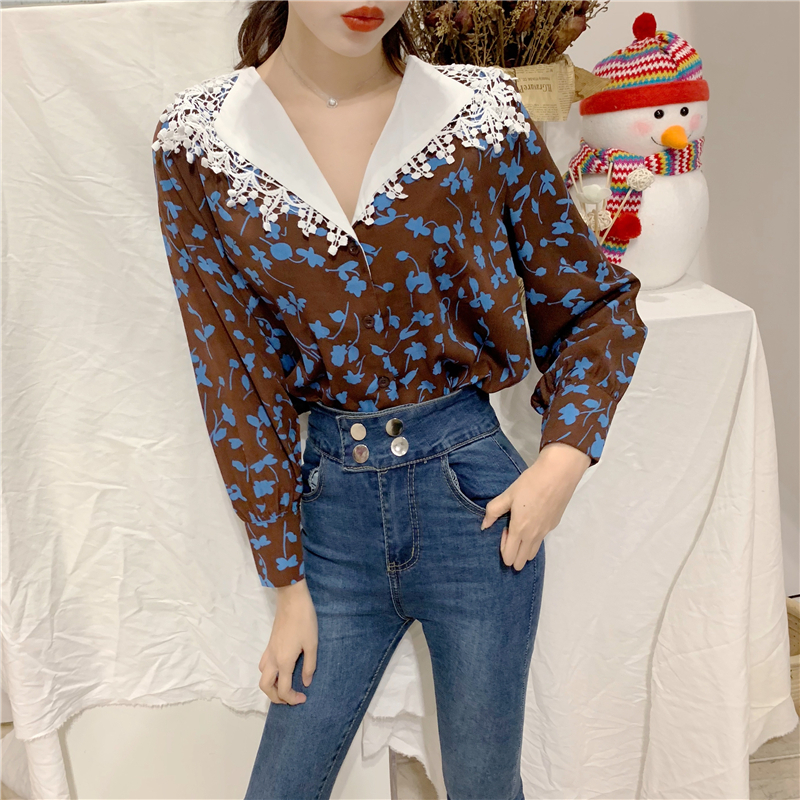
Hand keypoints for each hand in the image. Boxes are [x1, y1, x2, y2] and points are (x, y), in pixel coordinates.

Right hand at [258, 579, 317, 704]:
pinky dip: (269, 673)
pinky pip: (264, 665)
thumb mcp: (312, 644)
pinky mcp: (269, 644)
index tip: (304, 698)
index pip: (283, 690)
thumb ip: (309, 666)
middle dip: (275, 697)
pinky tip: (282, 669)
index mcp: (283, 662)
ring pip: (262, 675)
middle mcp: (272, 659)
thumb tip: (306, 683)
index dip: (292, 699)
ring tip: (285, 685)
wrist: (292, 600)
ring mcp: (269, 651)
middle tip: (290, 698)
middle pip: (265, 686)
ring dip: (270, 685)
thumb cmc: (304, 621)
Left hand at [480, 442, 590, 569]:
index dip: (502, 549)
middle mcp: (533, 536)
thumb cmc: (530, 483)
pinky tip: (533, 519)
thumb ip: (493, 511)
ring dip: (524, 549)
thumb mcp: (508, 495)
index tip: (503, 530)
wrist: (558, 474)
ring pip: (532, 553)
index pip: (509, 557)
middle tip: (510, 533)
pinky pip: (541, 540)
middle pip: (521, 561)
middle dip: (512, 555)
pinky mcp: (554, 525)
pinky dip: (533, 538)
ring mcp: (545, 532)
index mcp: (520, 530)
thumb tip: (484, 526)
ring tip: (521, 529)